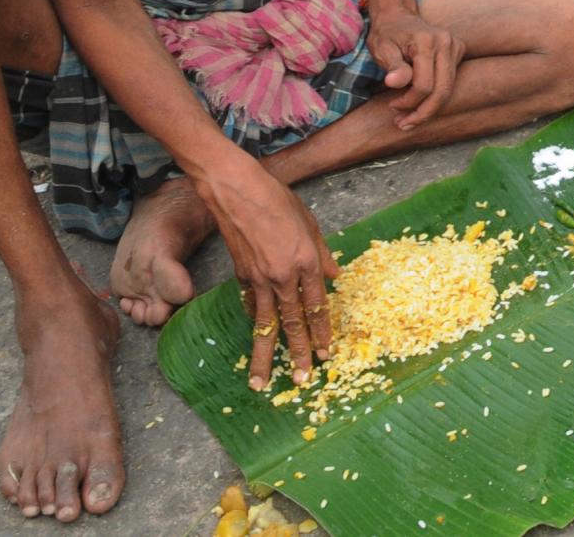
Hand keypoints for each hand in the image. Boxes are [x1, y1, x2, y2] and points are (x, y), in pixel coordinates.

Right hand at [201, 158, 336, 389]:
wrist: (237, 192)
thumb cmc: (278, 200)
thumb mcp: (310, 223)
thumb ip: (323, 253)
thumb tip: (336, 276)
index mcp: (307, 262)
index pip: (317, 306)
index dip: (322, 332)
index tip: (325, 355)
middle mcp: (283, 277)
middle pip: (292, 323)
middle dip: (296, 355)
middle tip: (301, 380)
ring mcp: (258, 279)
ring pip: (264, 325)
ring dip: (264, 356)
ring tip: (261, 383)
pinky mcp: (240, 276)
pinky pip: (249, 305)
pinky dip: (252, 322)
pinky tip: (255, 336)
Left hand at [365, 0, 460, 130]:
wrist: (398, 15)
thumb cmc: (387, 34)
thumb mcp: (382, 48)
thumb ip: (392, 66)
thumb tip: (395, 83)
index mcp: (427, 41)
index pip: (424, 84)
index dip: (408, 102)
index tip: (392, 106)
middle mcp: (447, 42)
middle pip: (443, 90)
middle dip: (424, 113)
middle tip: (403, 124)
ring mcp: (455, 46)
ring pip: (448, 89)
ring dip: (429, 108)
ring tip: (408, 119)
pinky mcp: (458, 51)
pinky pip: (449, 81)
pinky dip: (435, 96)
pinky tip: (419, 102)